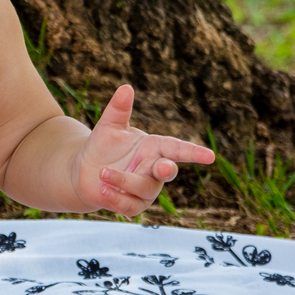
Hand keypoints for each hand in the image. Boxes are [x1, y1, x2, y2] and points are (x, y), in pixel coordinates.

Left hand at [71, 84, 213, 215]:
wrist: (85, 171)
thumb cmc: (102, 146)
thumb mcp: (109, 126)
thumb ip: (119, 109)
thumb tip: (126, 87)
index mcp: (154, 147)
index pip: (177, 149)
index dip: (194, 153)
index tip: (210, 156)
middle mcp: (154, 169)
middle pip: (167, 171)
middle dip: (166, 170)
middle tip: (160, 166)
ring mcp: (146, 190)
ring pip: (145, 189)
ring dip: (124, 181)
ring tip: (102, 173)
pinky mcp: (133, 205)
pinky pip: (131, 206)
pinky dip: (117, 199)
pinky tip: (103, 190)